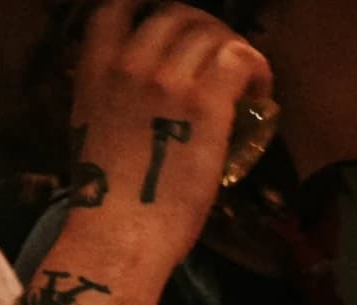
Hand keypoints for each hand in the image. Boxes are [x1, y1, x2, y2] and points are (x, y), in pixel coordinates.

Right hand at [70, 0, 271, 265]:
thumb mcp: (95, 130)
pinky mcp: (205, 104)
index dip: (150, 9)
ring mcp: (168, 80)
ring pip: (212, 34)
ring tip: (248, 83)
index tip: (177, 32)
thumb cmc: (109, 201)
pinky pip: (239, 59)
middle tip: (224, 61)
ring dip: (236, 51)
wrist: (121, 231)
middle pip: (176, 16)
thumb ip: (114, 101)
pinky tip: (262, 94)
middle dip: (205, 30)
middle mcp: (130, 62)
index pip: (117, 7)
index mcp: (96, 68)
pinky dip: (257, 69)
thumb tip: (143, 103)